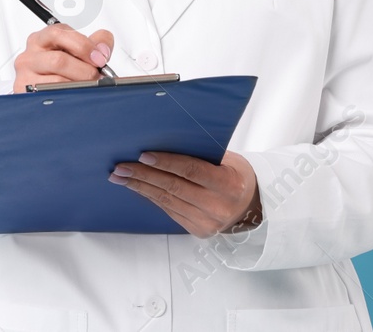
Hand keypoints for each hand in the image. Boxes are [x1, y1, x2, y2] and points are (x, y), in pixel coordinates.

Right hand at [12, 24, 113, 92]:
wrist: (43, 95)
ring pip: (57, 81)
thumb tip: (103, 49)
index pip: (60, 33)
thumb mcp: (77, 51)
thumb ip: (95, 43)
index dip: (85, 46)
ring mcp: (25, 75)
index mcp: (42, 39)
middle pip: (59, 60)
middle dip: (84, 70)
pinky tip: (75, 96)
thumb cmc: (60, 71)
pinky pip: (52, 96)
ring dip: (79, 86)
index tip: (100, 58)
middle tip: (97, 77)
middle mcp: (30, 56)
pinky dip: (69, 97)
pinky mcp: (25, 94)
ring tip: (88, 88)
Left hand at [107, 149, 260, 236]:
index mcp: (228, 184)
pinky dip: (151, 197)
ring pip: (167, 201)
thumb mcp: (227, 160)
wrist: (252, 207)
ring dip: (140, 187)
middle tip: (120, 167)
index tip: (142, 156)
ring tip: (120, 177)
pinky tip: (137, 187)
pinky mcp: (197, 230)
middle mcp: (218, 206)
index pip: (191, 171)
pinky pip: (168, 210)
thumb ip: (200, 155)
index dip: (165, 163)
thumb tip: (162, 141)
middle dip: (143, 176)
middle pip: (173, 187)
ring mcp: (207, 222)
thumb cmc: (236, 175)